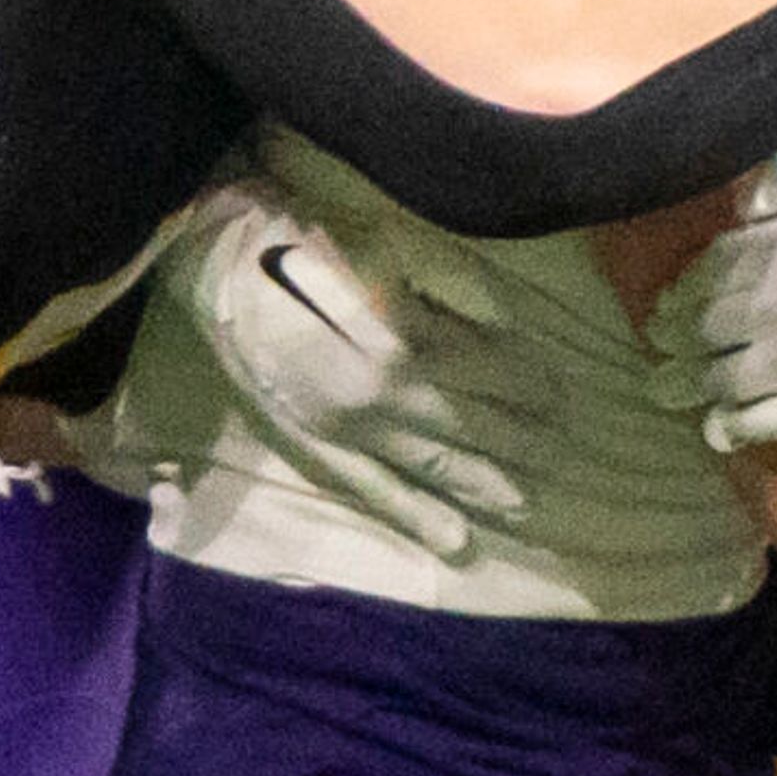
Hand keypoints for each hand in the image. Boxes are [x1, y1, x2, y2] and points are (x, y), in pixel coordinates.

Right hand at [180, 188, 526, 557]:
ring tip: (525, 499)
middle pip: (473, 423)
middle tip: (560, 449)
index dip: (529, 381)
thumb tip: (507, 320)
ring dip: (485, 482)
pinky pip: (375, 490)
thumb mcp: (389, 236)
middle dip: (521, 437)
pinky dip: (417, 516)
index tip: (559, 392)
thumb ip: (450, 280)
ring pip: (436, 465)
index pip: (490, 368)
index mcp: (407, 337)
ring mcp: (351, 428)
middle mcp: (386, 393)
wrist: (217, 261)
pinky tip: (456, 541)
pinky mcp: (319, 446)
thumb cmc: (304, 234)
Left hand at [650, 141, 776, 451]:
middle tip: (660, 344)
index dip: (682, 287)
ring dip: (689, 384)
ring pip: (725, 376)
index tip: (667, 300)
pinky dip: (731, 427)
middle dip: (676, 336)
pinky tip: (713, 428)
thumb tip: (735, 199)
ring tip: (670, 386)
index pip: (712, 269)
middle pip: (709, 324)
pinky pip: (766, 420)